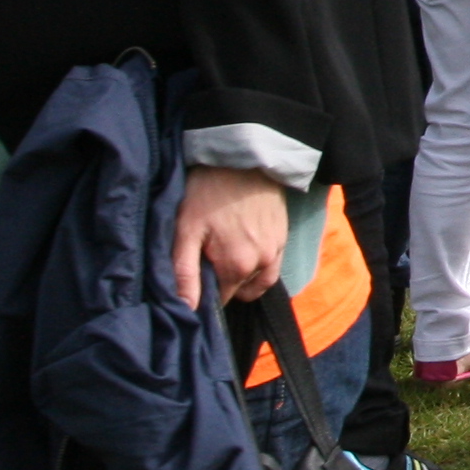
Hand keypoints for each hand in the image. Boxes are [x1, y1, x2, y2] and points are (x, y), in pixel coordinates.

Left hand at [173, 164, 288, 308]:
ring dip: (244, 278)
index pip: (221, 300)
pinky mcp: (285, 236)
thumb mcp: (186, 232)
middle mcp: (263, 263)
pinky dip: (259, 266)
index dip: (205, 292)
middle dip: (223, 283)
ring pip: (259, 280)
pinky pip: (273, 265)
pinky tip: (244, 248)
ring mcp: (278, 250)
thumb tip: (186, 310)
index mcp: (237, 267)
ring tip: (227, 259)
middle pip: (240, 290)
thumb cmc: (208, 194)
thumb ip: (185, 274)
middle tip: (207, 261)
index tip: (195, 276)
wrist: (245, 159)